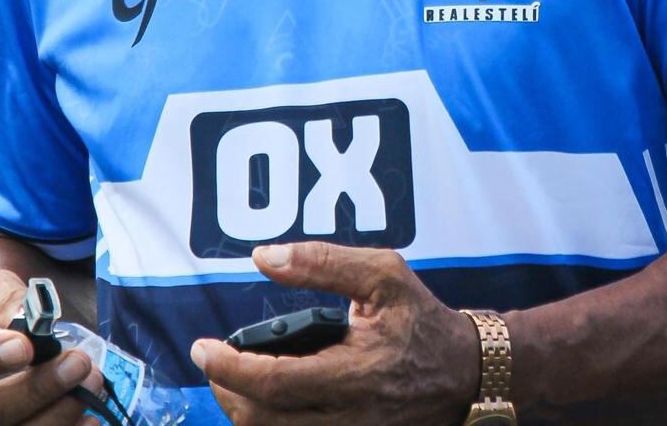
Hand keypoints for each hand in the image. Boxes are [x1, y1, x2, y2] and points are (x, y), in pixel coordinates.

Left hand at [191, 242, 479, 424]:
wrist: (464, 372)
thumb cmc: (420, 317)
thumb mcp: (381, 273)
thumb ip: (321, 262)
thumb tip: (263, 256)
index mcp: (355, 371)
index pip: (272, 382)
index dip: (228, 367)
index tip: (202, 347)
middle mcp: (350, 416)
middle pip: (263, 420)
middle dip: (226, 391)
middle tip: (214, 362)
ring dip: (244, 412)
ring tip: (235, 379)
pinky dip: (270, 424)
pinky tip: (267, 401)